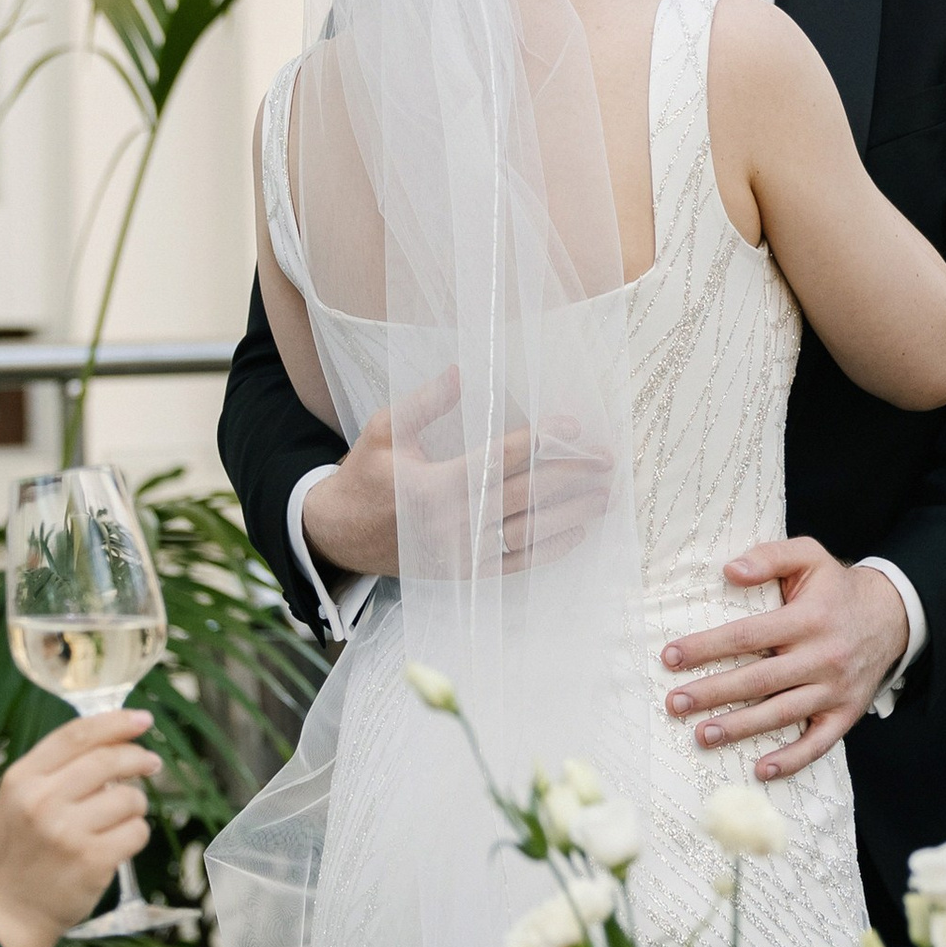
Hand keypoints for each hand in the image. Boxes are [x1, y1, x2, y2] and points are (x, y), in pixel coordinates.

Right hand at [0, 710, 158, 946]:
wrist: (11, 912)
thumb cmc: (21, 850)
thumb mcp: (20, 799)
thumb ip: (56, 767)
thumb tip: (117, 736)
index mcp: (22, 779)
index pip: (77, 734)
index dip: (116, 722)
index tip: (143, 719)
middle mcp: (42, 802)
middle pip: (109, 760)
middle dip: (139, 758)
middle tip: (151, 763)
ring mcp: (68, 833)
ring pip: (130, 798)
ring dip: (135, 805)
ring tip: (119, 819)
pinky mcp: (92, 861)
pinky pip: (136, 832)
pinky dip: (135, 835)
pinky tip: (117, 844)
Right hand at [300, 368, 614, 588]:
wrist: (338, 537)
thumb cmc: (365, 476)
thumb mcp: (384, 432)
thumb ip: (424, 404)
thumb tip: (461, 372)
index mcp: (434, 486)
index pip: (500, 458)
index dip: (541, 440)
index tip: (573, 424)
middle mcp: (452, 524)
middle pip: (524, 495)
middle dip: (571, 476)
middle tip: (607, 459)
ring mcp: (461, 555)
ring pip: (528, 531)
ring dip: (572, 513)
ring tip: (606, 495)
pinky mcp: (464, 574)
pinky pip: (516, 563)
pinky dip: (550, 549)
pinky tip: (577, 531)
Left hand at [663, 536, 908, 775]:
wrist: (892, 615)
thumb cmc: (836, 587)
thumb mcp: (808, 556)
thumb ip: (769, 557)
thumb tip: (730, 571)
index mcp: (808, 619)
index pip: (747, 636)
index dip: (706, 647)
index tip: (670, 657)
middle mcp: (823, 657)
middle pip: (759, 680)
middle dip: (712, 693)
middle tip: (675, 703)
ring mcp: (836, 689)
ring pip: (782, 714)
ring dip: (740, 728)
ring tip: (702, 735)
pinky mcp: (846, 713)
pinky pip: (819, 743)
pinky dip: (792, 760)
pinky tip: (761, 770)